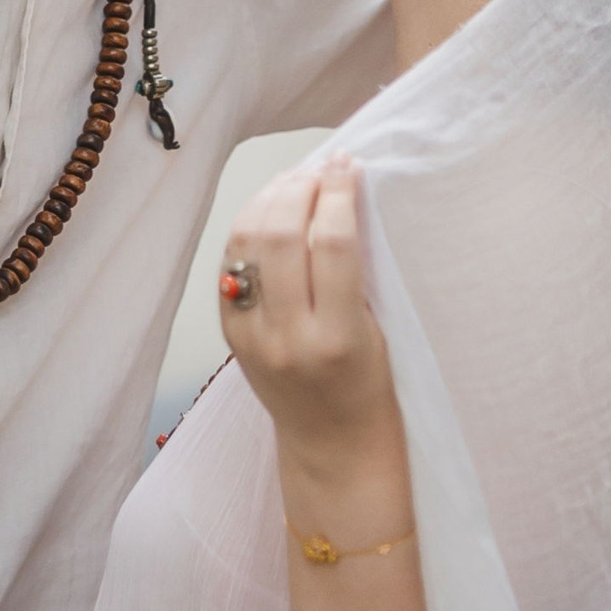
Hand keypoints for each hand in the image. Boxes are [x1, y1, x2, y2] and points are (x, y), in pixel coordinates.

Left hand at [217, 157, 402, 475]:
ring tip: (294, 182)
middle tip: (320, 169)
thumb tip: (341, 195)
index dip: (340, 193)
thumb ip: (358, 271)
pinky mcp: (230, 336)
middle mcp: (288, 338)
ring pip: (246, 244)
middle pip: (282, 236)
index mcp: (338, 338)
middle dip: (301, 188)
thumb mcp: (381, 330)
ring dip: (269, 201)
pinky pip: (229, 267)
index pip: (334, 243)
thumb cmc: (372, 385)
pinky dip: (248, 230)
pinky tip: (269, 212)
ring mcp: (251, 338)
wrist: (334, 444)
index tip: (350, 165)